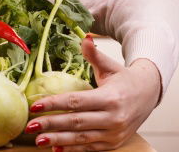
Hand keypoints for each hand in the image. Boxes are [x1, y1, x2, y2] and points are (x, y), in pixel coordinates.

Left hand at [24, 35, 161, 151]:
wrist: (148, 95)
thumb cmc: (124, 79)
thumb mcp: (110, 66)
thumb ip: (94, 55)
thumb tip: (85, 37)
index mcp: (110, 97)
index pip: (76, 101)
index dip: (54, 104)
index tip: (35, 105)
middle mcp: (113, 118)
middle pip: (76, 122)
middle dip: (51, 124)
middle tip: (30, 126)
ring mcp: (114, 133)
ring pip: (82, 138)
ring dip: (59, 140)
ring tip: (38, 140)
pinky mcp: (114, 143)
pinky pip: (90, 147)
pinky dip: (73, 149)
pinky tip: (56, 149)